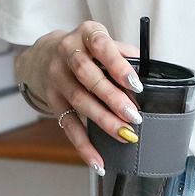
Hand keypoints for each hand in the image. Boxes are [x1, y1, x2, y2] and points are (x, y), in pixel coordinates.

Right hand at [16, 20, 142, 171]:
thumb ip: (125, 54)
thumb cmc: (87, 49)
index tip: (136, 84)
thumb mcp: (104, 41)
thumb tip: (150, 73)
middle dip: (113, 98)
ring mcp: (57, 78)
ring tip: (125, 134)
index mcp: (86, 34)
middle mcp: (67, 53)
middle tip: (134, 115)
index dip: (118, 66)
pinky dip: (84, 146)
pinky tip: (99, 161)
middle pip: (89, 77)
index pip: (102, 47)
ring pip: (80, 102)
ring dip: (104, 121)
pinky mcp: (52, 100)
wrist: (44, 54)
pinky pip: (69, 126)